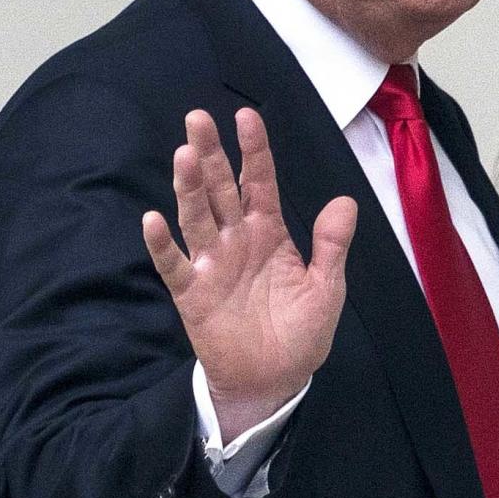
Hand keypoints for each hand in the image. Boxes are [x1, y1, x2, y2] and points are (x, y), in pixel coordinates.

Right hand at [141, 107, 356, 437]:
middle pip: (219, 189)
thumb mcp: (327, 289)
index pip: (259, 181)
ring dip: (188, 187)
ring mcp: (211, 264)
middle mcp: (236, 240)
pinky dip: (162, 245)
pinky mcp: (192, 294)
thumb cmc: (301, 333)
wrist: (274, 381)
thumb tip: (345, 201)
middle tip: (198, 118)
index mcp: (269, 232)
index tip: (246, 116)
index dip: (253, 150)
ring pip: (196, 217)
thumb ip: (331, 246)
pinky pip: (174, 265)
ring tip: (184, 155)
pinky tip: (153, 220)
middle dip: (211, 154)